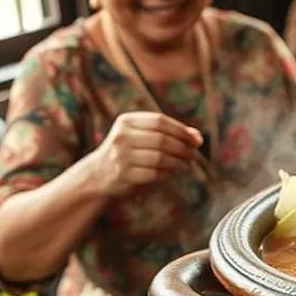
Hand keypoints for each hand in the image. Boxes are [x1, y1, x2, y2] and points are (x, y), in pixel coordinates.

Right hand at [88, 112, 203, 195]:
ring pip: (160, 158)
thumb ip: (169, 132)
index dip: (181, 130)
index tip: (196, 140)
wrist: (98, 173)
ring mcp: (121, 156)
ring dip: (178, 161)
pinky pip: (154, 173)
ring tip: (186, 163)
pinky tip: (171, 171)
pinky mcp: (123, 175)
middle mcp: (121, 136)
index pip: (160, 121)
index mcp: (126, 121)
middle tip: (193, 154)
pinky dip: (167, 173)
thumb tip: (197, 137)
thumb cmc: (128, 150)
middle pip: (161, 139)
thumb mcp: (142, 135)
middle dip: (183, 147)